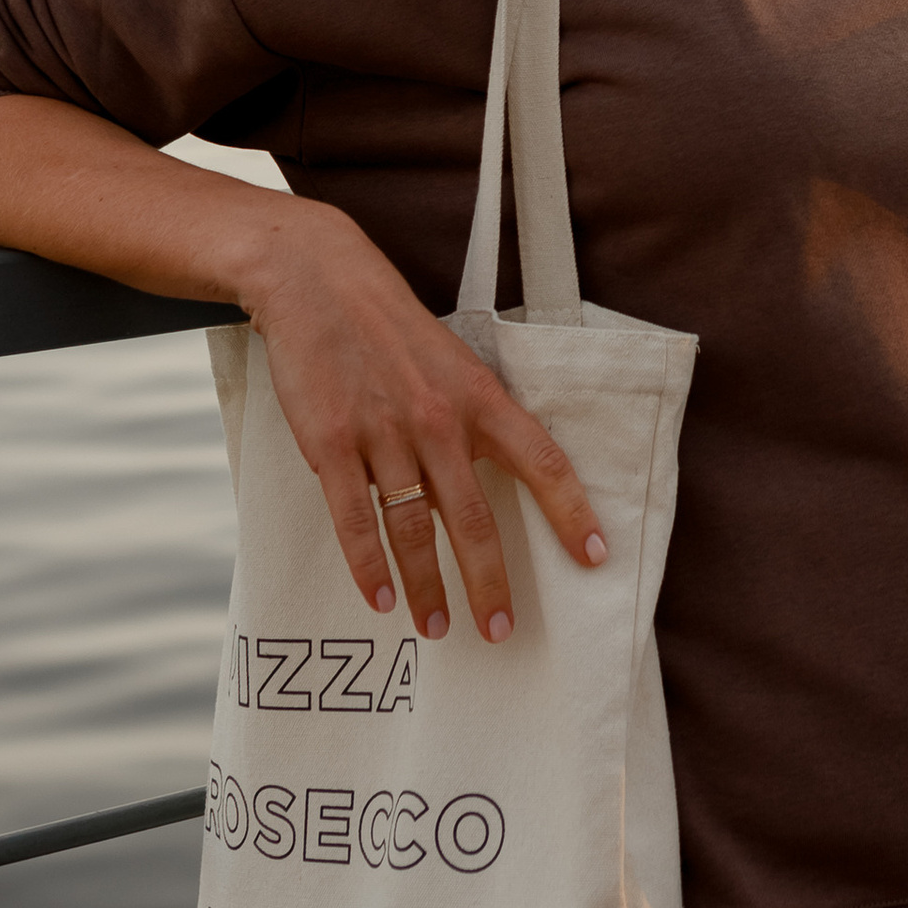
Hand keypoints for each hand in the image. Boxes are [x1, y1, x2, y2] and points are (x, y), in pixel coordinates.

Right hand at [0, 93, 602, 640]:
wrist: (313, 276)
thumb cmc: (385, 322)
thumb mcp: (448, 357)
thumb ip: (472, 414)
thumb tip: (499, 471)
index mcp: (476, 394)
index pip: (541, 460)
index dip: (570, 511)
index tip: (595, 556)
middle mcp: (438, 418)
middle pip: (476, 517)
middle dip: (492, 582)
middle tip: (502, 630)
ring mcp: (383, 433)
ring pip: (415, 528)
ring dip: (428, 585)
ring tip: (439, 627)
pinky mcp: (329, 444)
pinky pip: (354, 519)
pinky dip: (369, 566)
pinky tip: (381, 599)